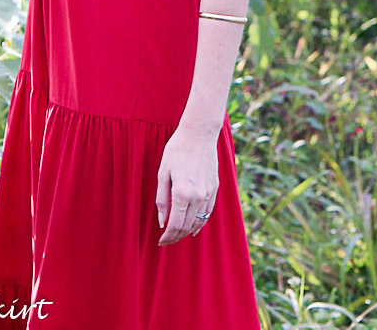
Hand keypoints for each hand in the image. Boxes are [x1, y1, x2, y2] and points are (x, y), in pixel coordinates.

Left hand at [155, 125, 218, 244]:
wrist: (198, 134)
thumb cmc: (176, 150)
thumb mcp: (163, 172)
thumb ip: (162, 199)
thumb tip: (162, 221)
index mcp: (182, 192)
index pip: (175, 224)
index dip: (167, 236)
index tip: (161, 241)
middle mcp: (197, 196)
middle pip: (187, 226)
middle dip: (176, 237)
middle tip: (166, 241)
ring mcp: (208, 193)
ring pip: (198, 221)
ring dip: (187, 231)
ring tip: (177, 235)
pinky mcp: (215, 189)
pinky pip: (208, 212)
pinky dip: (200, 222)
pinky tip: (194, 227)